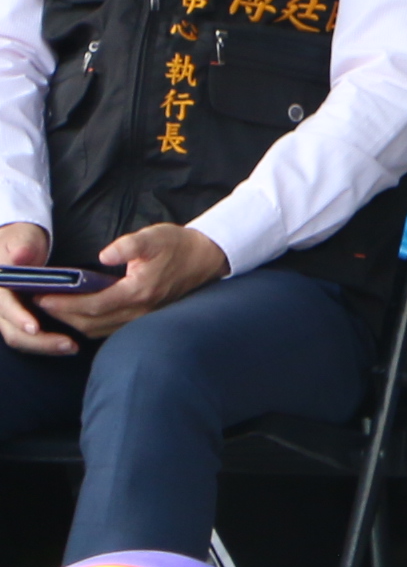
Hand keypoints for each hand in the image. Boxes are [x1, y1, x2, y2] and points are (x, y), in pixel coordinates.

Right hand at [0, 223, 69, 358]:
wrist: (19, 244)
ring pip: (20, 338)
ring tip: (72, 347)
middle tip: (68, 344)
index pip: (3, 307)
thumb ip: (21, 246)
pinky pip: (28, 337)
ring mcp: (7, 314)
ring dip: (44, 346)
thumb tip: (19, 256)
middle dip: (38, 341)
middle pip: (12, 331)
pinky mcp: (18, 319)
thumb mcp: (21, 238)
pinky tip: (67, 345)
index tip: (35, 327)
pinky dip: (45, 343)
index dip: (18, 318)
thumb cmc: (20, 240)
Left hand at [44, 224, 227, 339]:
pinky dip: (90, 327)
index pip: (92, 305)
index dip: (65, 303)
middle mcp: (139, 311)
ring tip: (56, 311)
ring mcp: (143, 318)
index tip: (43, 297)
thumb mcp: (154, 236)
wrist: (206, 258)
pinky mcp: (144, 319)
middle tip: (41, 305)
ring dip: (74, 323)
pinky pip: (110, 330)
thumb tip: (104, 254)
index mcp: (138, 291)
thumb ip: (128, 245)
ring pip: (99, 330)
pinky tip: (81, 317)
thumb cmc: (178, 245)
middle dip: (63, 315)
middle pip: (91, 323)